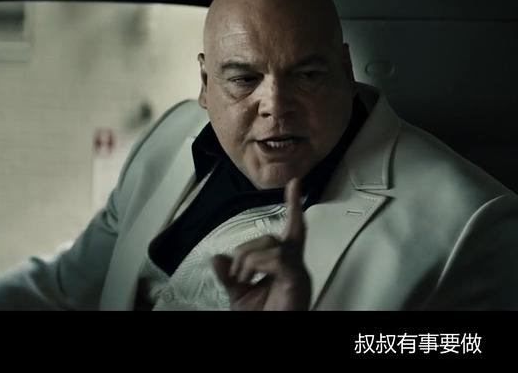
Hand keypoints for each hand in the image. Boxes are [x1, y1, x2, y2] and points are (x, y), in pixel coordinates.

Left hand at [212, 178, 311, 309]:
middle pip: (271, 238)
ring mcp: (298, 273)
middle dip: (246, 252)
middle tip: (236, 276)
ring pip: (272, 245)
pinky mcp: (297, 281)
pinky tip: (251, 279)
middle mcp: (295, 265)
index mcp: (284, 265)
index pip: (291, 229)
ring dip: (249, 260)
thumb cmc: (265, 317)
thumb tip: (218, 257)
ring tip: (243, 281)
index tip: (295, 183)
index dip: (293, 206)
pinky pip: (279, 258)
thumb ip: (229, 276)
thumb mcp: (238, 296)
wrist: (273, 333)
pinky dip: (258, 265)